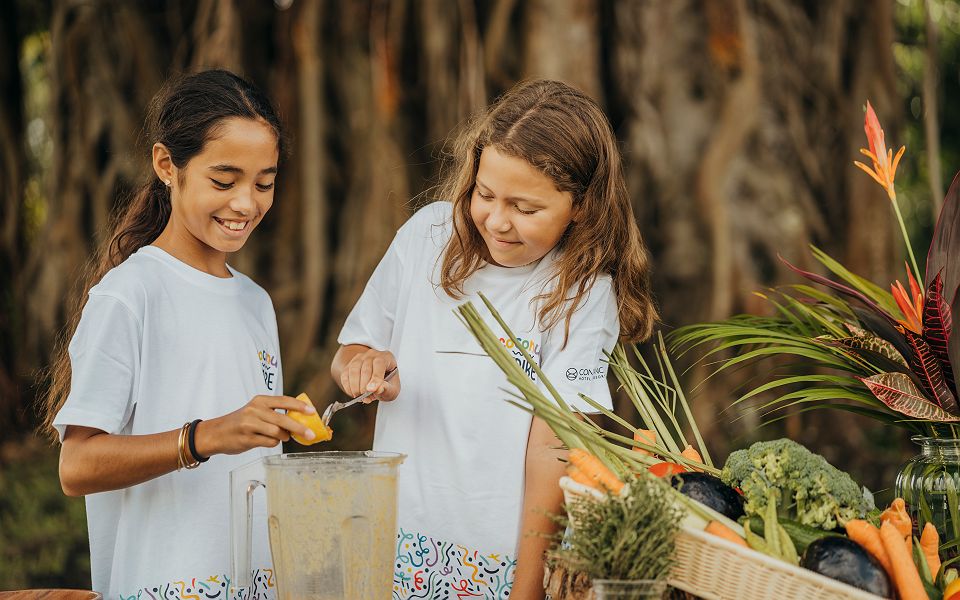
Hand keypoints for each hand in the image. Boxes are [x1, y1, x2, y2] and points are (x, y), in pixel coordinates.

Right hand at [197, 395, 317, 455]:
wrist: (216, 433)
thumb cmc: (240, 422)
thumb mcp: (255, 410)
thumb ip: (274, 412)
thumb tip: (299, 419)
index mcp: (259, 401)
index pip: (284, 401)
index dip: (300, 406)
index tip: (312, 412)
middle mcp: (255, 410)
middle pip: (284, 419)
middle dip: (300, 428)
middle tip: (311, 434)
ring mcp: (250, 425)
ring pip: (278, 432)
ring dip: (284, 437)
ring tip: (281, 437)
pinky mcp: (247, 439)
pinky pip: (269, 442)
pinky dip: (273, 443)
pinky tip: (268, 441)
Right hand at [338, 348, 400, 402]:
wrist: (377, 380)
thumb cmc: (387, 384)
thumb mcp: (393, 389)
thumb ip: (388, 389)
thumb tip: (378, 389)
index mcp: (386, 357)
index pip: (379, 364)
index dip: (376, 377)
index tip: (371, 390)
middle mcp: (372, 354)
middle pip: (366, 368)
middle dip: (365, 386)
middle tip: (367, 398)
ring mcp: (359, 358)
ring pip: (353, 371)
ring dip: (356, 387)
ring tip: (361, 397)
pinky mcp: (349, 365)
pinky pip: (345, 375)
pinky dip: (348, 387)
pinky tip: (354, 394)